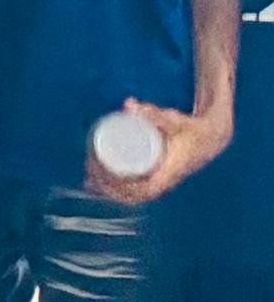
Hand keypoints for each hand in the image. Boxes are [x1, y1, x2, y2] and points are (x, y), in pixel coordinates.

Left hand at [94, 99, 232, 204]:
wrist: (210, 138)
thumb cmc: (190, 129)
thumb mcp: (173, 121)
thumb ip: (152, 113)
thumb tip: (128, 104)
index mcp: (169, 174)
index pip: (141, 189)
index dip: (117, 183)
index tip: (99, 170)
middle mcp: (164, 184)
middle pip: (130, 195)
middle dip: (106, 184)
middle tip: (89, 165)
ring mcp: (161, 185)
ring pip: (131, 197)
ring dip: (108, 190)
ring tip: (89, 174)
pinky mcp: (157, 182)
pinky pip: (135, 196)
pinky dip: (115, 194)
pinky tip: (99, 190)